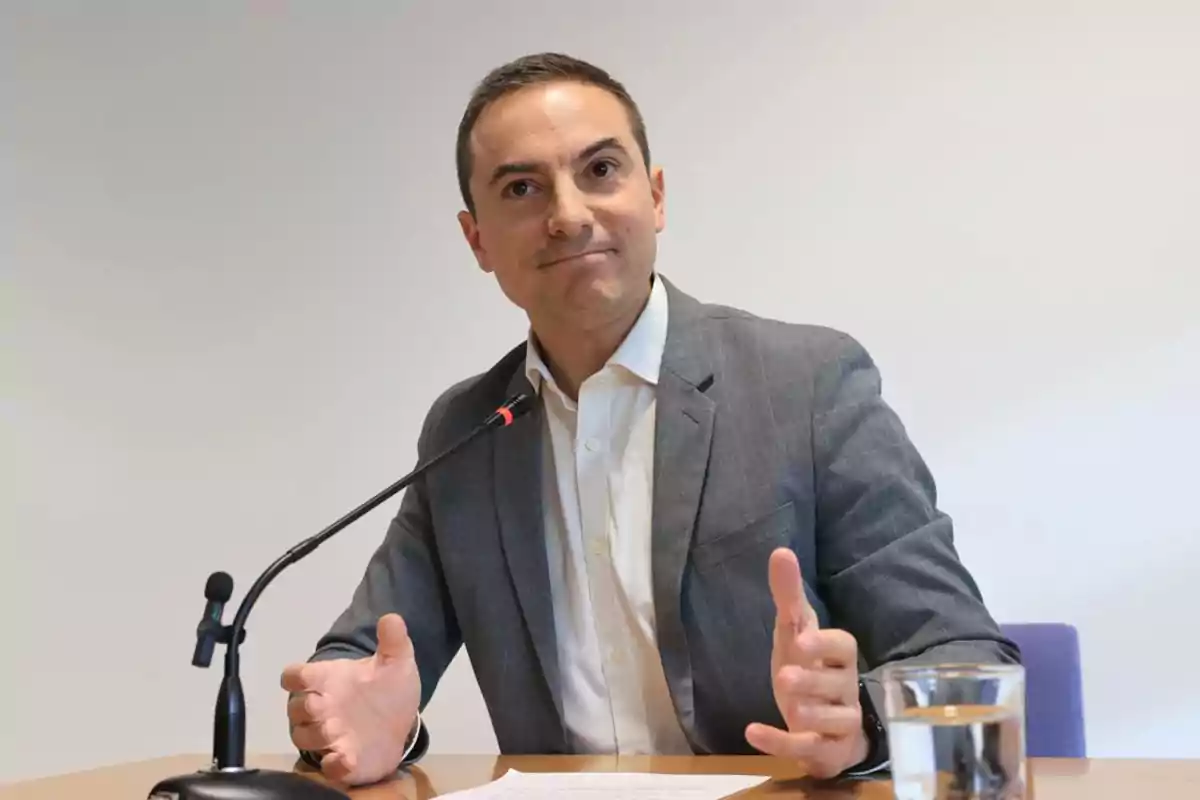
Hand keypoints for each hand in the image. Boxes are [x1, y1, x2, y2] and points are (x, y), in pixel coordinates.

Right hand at [281, 613, 420, 785]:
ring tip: (335, 732)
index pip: (297, 676)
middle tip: (323, 706)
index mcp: (330, 680)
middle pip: (297, 708)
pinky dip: (333, 765)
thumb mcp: (397, 662)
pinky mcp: (343, 761)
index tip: (300, 678)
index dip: (294, 676)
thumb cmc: (388, 690)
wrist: (399, 723)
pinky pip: (329, 767)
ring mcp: (330, 737)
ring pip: (305, 737)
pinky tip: (345, 759)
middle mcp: (324, 709)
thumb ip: (393, 640)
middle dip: (304, 707)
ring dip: (316, 735)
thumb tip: (392, 617)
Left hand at [745, 548, 869, 777]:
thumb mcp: (794, 633)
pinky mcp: (827, 751)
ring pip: (834, 719)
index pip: (844, 646)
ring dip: (811, 713)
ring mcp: (839, 722)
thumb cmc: (810, 669)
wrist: (825, 725)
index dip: (825, 644)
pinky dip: (781, 743)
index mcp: (839, 657)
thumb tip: (781, 551)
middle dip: (814, 680)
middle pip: (839, 683)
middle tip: (786, 676)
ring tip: (788, 706)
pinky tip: (752, 732)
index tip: (801, 640)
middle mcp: (845, 689)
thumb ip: (788, 596)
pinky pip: (809, 748)